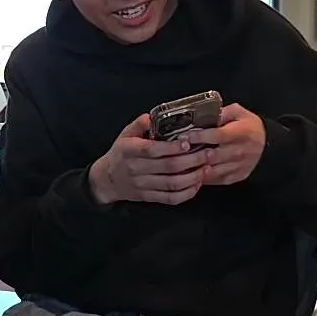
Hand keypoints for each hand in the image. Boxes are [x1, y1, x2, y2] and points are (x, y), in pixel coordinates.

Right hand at [89, 115, 209, 205]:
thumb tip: (151, 117)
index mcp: (130, 151)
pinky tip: (197, 184)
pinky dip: (187, 193)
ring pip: (172, 184)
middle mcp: (137, 169)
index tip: (188, 142)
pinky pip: (170, 198)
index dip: (172, 147)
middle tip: (209, 153)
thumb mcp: (125, 135)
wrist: (107, 180)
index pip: (152, 150)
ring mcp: (143, 185)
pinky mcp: (149, 197)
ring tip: (207, 168)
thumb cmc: (121, 154)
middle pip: (168, 167)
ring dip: (193, 177)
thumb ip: (139, 124)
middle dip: (192, 160)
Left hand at [183, 104, 266, 185]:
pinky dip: (201, 178)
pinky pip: (214, 180)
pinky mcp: (234, 177)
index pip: (217, 135)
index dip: (200, 136)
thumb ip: (221, 113)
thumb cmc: (250, 127)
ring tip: (179, 164)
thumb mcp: (239, 113)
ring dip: (194, 168)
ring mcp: (236, 167)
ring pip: (211, 171)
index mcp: (240, 133)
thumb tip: (202, 114)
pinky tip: (190, 172)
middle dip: (192, 155)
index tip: (184, 136)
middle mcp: (238, 151)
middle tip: (176, 152)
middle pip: (212, 156)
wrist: (268, 146)